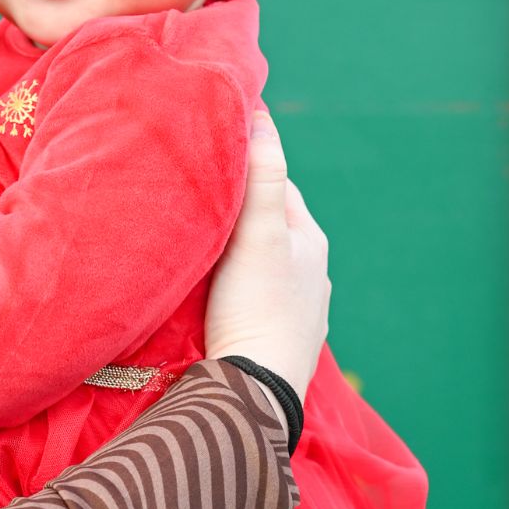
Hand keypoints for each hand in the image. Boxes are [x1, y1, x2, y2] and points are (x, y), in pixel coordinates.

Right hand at [204, 109, 329, 401]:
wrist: (254, 392)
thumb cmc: (256, 307)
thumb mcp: (257, 234)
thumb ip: (261, 175)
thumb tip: (260, 116)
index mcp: (311, 241)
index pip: (278, 185)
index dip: (246, 168)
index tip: (211, 160)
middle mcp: (312, 273)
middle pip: (269, 224)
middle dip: (239, 211)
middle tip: (197, 202)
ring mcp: (298, 309)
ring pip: (262, 263)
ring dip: (236, 253)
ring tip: (199, 248)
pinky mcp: (277, 338)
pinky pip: (255, 296)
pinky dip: (236, 287)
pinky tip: (212, 295)